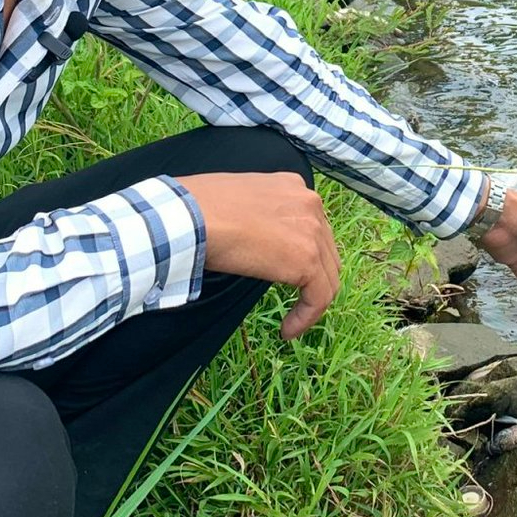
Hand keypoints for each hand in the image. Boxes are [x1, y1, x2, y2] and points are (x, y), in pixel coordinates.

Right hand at [174, 171, 339, 339]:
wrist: (189, 217)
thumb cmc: (196, 209)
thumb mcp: (238, 200)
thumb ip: (258, 215)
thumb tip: (252, 238)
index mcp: (291, 186)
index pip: (310, 226)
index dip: (302, 254)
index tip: (285, 275)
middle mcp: (309, 203)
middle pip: (325, 251)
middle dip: (313, 279)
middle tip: (294, 301)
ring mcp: (311, 230)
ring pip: (327, 276)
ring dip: (311, 302)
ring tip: (291, 322)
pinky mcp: (305, 260)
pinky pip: (319, 296)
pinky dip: (306, 317)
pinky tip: (287, 330)